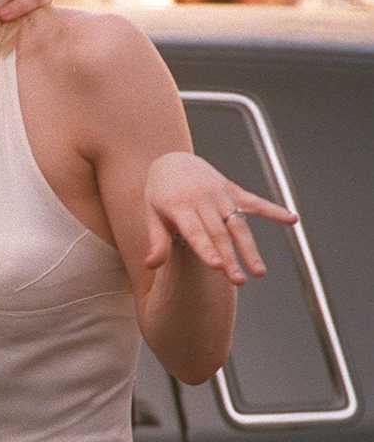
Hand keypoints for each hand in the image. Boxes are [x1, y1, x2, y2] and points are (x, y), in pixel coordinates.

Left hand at [144, 152, 297, 285]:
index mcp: (180, 206)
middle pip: (219, 233)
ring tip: (259, 272)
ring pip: (238, 224)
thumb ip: (157, 240)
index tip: (218, 267)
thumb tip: (150, 266)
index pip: (196, 232)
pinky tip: (292, 219)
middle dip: (231, 258)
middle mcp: (203, 199)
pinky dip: (273, 210)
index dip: (207, 249)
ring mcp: (220, 194)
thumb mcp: (151, 214)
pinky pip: (255, 202)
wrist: (173, 161)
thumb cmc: (160, 193)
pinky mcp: (233, 190)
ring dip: (249, 248)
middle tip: (239, 280)